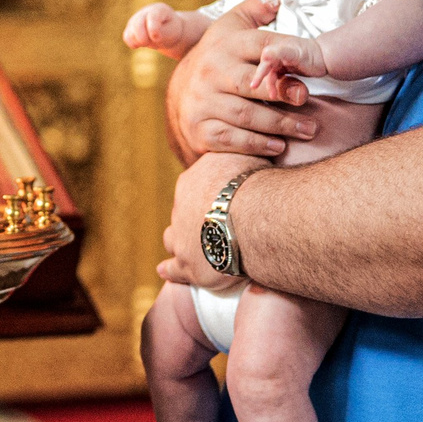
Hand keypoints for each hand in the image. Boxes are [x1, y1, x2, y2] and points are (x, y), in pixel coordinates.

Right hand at [123, 2, 204, 57]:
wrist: (166, 30)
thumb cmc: (171, 30)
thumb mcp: (172, 32)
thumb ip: (162, 33)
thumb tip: (152, 36)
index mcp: (159, 9)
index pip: (152, 17)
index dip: (153, 29)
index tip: (157, 38)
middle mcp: (145, 11)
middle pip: (137, 24)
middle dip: (142, 38)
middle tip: (149, 44)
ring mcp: (136, 18)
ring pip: (130, 32)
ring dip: (139, 42)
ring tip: (149, 42)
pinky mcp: (130, 27)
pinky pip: (126, 37)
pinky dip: (133, 44)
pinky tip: (141, 44)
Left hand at [156, 152, 266, 289]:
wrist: (252, 216)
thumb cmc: (256, 184)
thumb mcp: (247, 156)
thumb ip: (241, 156)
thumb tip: (250, 150)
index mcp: (192, 182)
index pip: (194, 188)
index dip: (205, 196)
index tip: (215, 200)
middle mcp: (180, 207)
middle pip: (182, 213)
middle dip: (191, 219)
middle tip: (206, 225)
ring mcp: (181, 236)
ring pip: (173, 239)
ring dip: (180, 243)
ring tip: (189, 249)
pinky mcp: (187, 264)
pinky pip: (173, 269)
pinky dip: (170, 270)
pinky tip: (166, 271)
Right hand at [166, 0, 314, 161]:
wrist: (181, 94)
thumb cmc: (220, 58)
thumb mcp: (232, 27)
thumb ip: (258, 8)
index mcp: (225, 44)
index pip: (259, 45)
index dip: (285, 55)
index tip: (310, 69)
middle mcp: (210, 72)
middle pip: (251, 84)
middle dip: (283, 94)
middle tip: (310, 103)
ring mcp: (203, 102)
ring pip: (245, 115)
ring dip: (280, 125)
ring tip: (309, 130)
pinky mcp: (200, 129)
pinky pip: (231, 139)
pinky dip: (256, 144)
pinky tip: (279, 146)